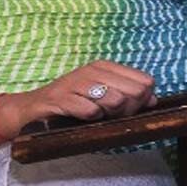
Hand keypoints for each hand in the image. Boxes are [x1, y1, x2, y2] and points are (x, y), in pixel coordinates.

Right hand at [0, 60, 157, 138]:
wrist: (33, 108)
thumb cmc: (71, 101)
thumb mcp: (101, 95)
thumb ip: (128, 95)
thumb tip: (153, 99)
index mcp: (105, 66)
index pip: (144, 81)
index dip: (142, 100)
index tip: (129, 107)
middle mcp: (92, 70)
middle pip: (133, 92)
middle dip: (128, 109)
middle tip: (111, 114)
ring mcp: (77, 82)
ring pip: (115, 100)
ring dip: (109, 114)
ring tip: (96, 114)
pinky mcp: (62, 98)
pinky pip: (91, 111)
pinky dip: (89, 118)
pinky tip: (81, 117)